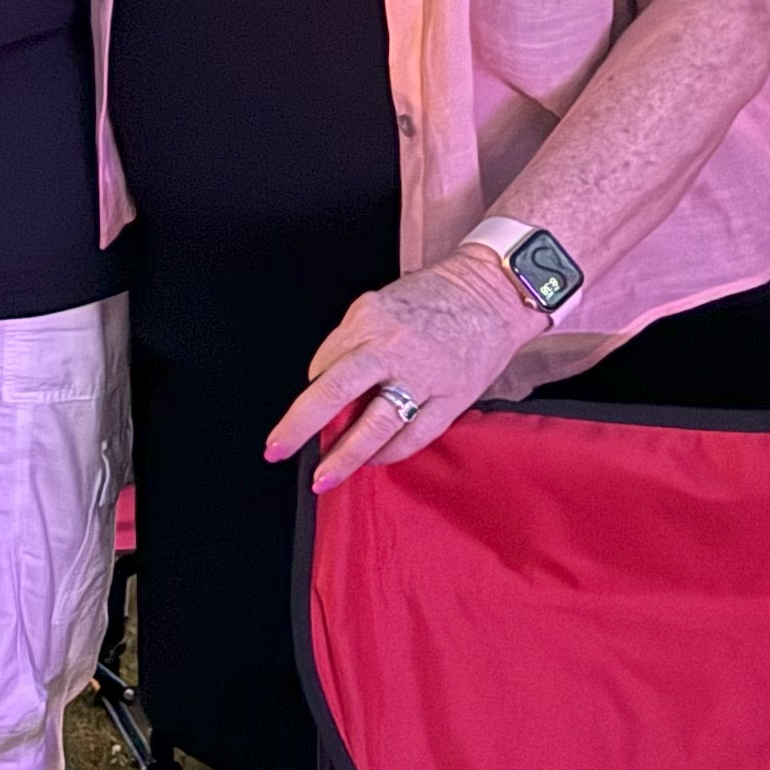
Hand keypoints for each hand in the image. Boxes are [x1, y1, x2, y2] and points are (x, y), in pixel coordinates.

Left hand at [267, 250, 542, 493]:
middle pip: (335, 393)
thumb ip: (352, 342)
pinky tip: (373, 461)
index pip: (323, 366)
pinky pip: (414, 436)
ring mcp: (424, 376)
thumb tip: (327, 383)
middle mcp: (392, 349)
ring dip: (346, 456)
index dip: (309, 394)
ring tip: (325, 476)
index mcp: (369, 321)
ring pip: (376, 426)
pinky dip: (389, 454)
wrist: (492, 292)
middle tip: (277, 449)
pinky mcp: (452, 398)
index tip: (304, 413)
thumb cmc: (433, 297)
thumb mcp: (380, 304)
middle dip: (300, 426)